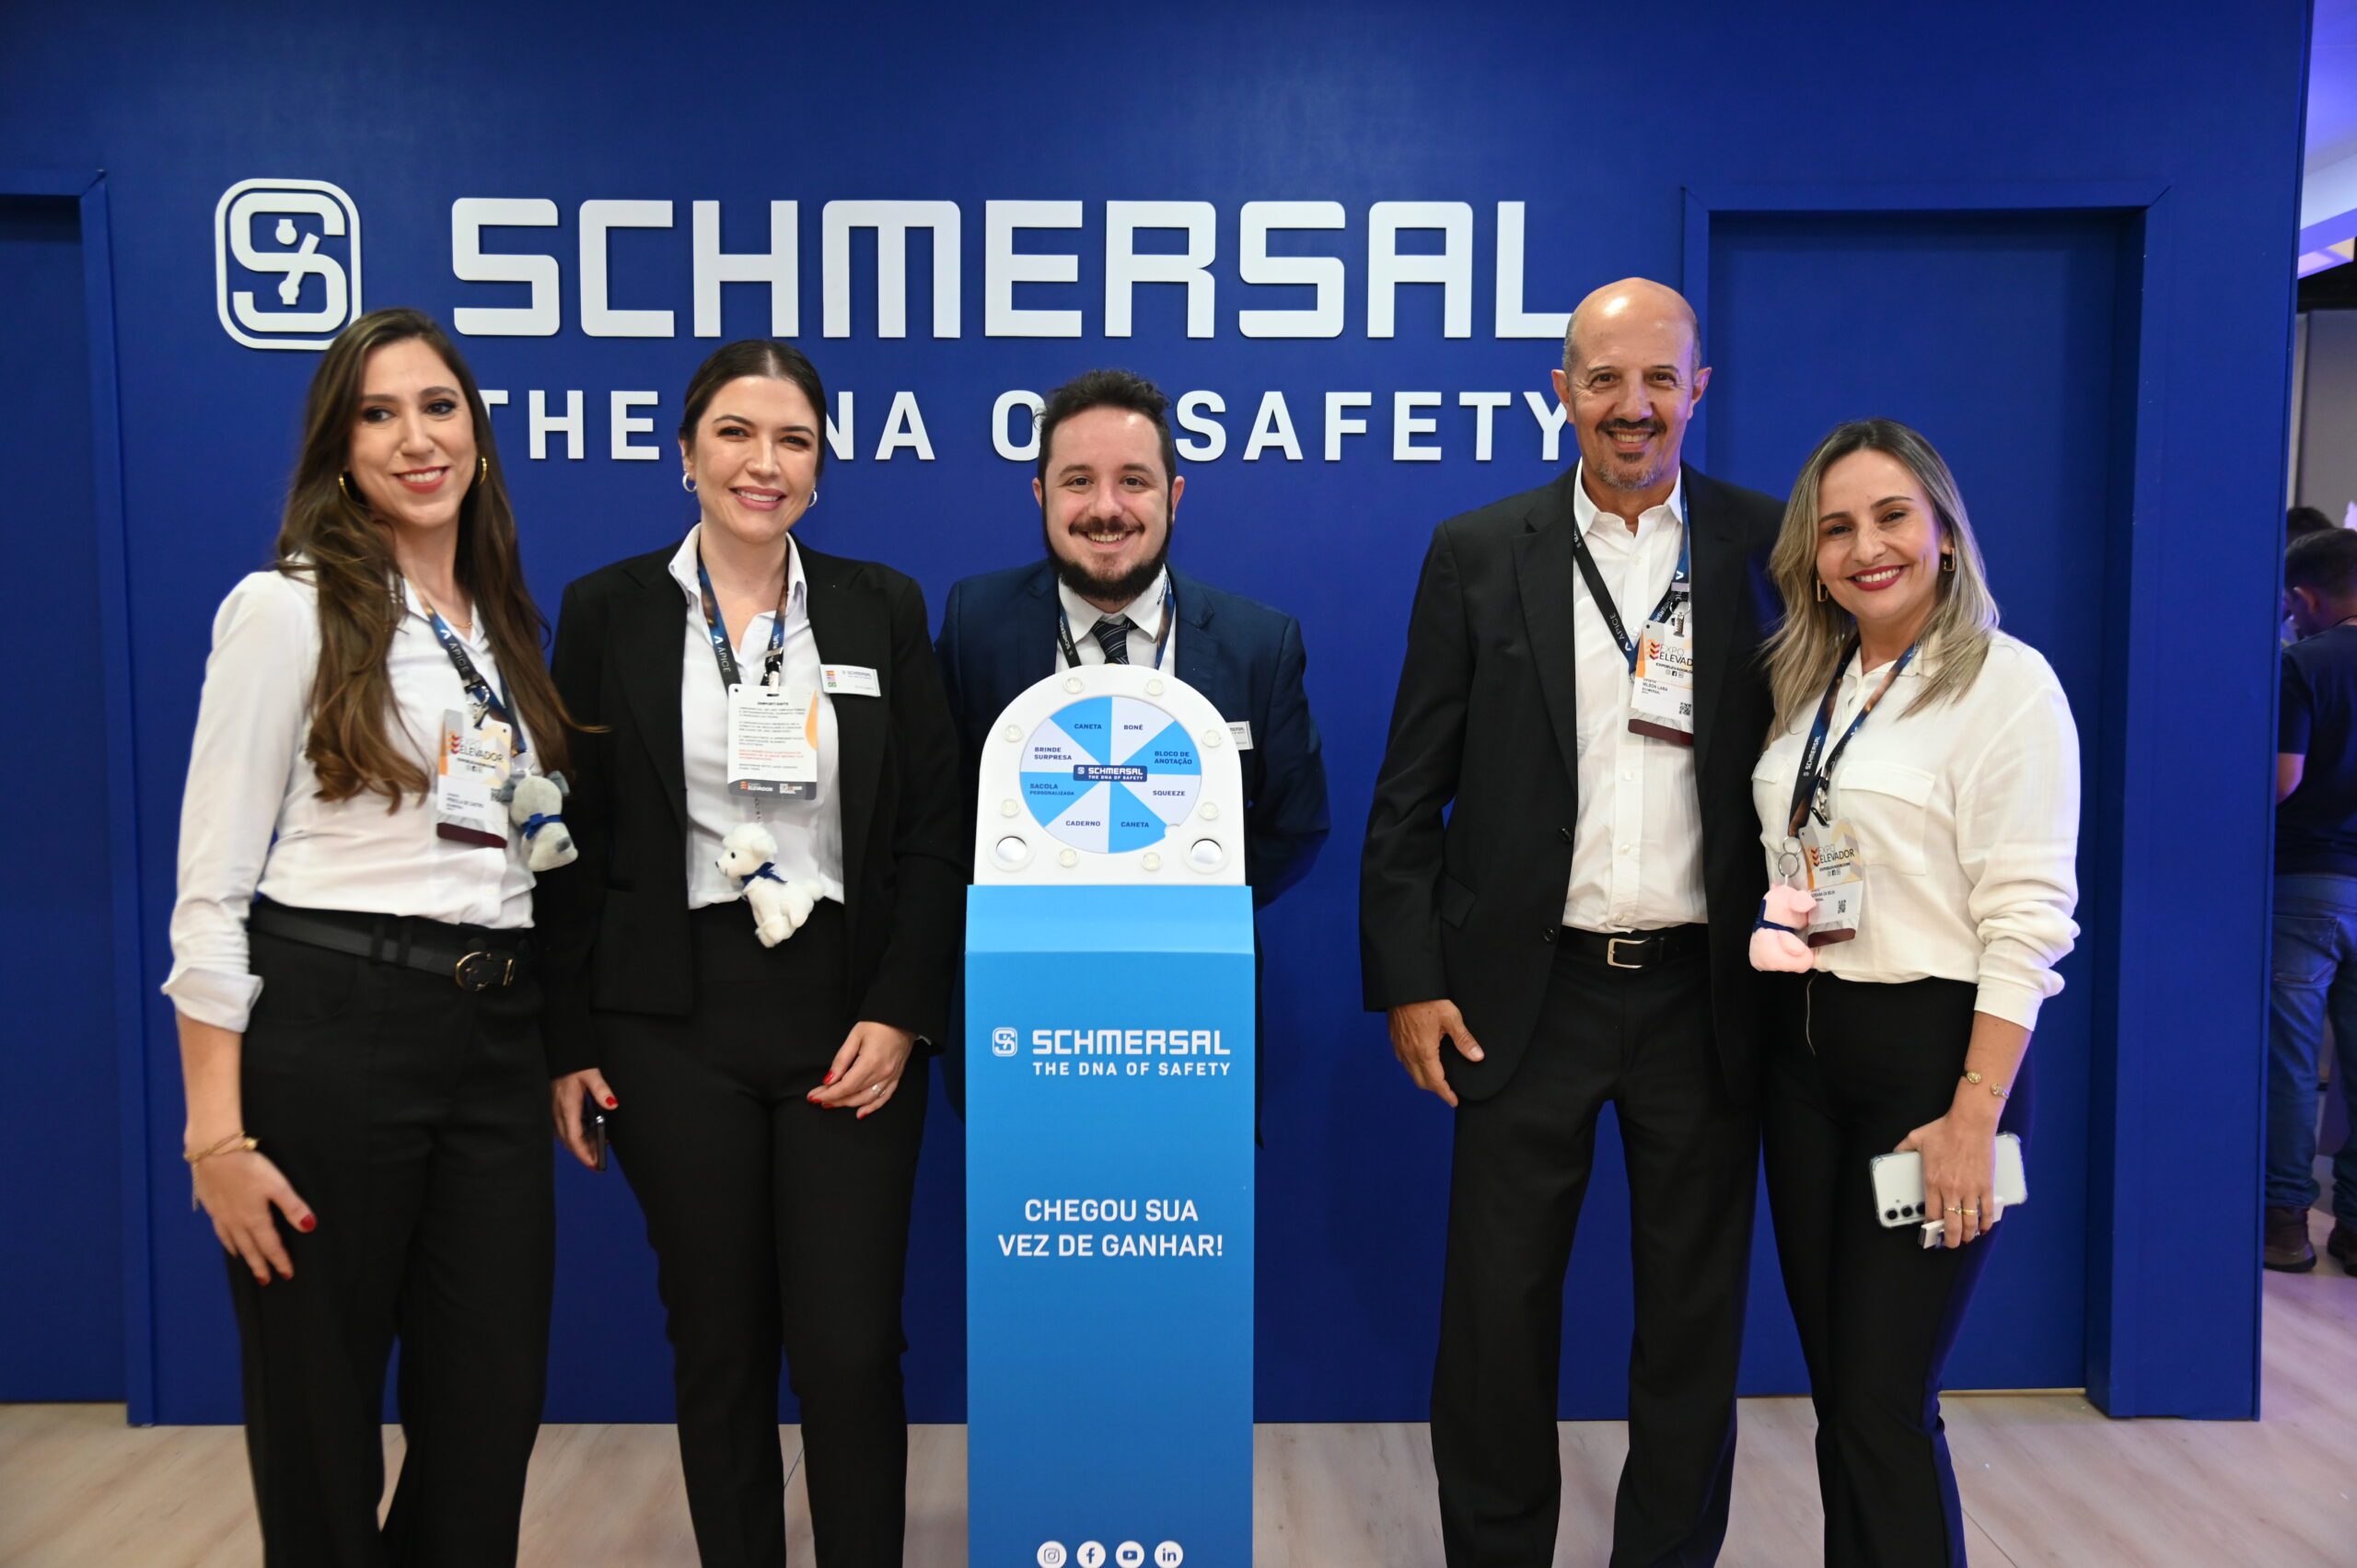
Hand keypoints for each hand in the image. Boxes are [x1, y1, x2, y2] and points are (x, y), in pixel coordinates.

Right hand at [193, 1146, 312, 1284]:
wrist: (213, 1153)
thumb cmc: (248, 1167)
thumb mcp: (277, 1185)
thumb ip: (293, 1207)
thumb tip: (309, 1227)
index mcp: (255, 1219)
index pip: (270, 1246)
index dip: (280, 1261)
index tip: (287, 1274)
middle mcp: (236, 1222)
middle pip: (250, 1249)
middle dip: (260, 1266)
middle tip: (266, 1281)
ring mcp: (221, 1216)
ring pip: (234, 1242)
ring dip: (243, 1256)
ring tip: (247, 1265)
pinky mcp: (212, 1206)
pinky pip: (220, 1232)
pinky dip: (226, 1242)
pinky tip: (228, 1241)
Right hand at [550, 1068, 618, 1168]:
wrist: (561, 1052)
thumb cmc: (575, 1063)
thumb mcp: (591, 1074)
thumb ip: (601, 1090)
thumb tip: (612, 1104)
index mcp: (567, 1107)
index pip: (574, 1138)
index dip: (583, 1153)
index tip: (594, 1163)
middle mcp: (559, 1112)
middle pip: (569, 1141)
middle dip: (583, 1153)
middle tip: (598, 1161)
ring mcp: (555, 1110)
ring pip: (565, 1136)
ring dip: (578, 1145)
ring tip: (595, 1150)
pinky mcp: (555, 1107)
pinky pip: (562, 1127)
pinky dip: (574, 1135)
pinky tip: (585, 1133)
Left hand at [809, 1021, 916, 1118]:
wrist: (902, 1018)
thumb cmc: (878, 1023)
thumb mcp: (855, 1036)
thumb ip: (841, 1060)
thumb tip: (828, 1080)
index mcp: (870, 1063)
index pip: (845, 1087)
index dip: (828, 1094)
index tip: (813, 1097)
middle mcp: (882, 1074)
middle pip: (854, 1095)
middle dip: (834, 1099)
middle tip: (818, 1099)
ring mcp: (891, 1077)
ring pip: (867, 1099)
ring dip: (848, 1104)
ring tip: (832, 1104)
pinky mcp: (896, 1076)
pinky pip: (884, 1097)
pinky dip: (872, 1107)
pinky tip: (860, 1113)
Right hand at [1387, 999, 1484, 1108]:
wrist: (1403, 986)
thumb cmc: (1426, 999)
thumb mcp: (1451, 1018)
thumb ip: (1464, 1040)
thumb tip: (1477, 1056)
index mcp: (1424, 1052)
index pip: (1435, 1082)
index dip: (1445, 1094)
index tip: (1454, 1101)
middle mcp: (1409, 1053)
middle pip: (1422, 1082)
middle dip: (1435, 1089)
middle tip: (1448, 1092)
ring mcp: (1400, 1047)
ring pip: (1411, 1073)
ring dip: (1424, 1079)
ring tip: (1436, 1079)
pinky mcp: (1395, 1040)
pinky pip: (1404, 1062)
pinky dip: (1414, 1068)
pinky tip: (1421, 1061)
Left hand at [1897, 1109, 1999, 1248]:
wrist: (1970, 1123)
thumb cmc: (1944, 1129)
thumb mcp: (1916, 1138)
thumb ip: (1902, 1149)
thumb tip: (1893, 1154)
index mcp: (1932, 1182)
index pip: (1931, 1214)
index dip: (1931, 1228)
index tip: (1931, 1233)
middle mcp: (1951, 1190)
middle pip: (1951, 1225)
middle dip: (1951, 1240)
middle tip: (1951, 1244)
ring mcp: (1970, 1190)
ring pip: (1970, 1222)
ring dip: (1968, 1235)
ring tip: (1967, 1239)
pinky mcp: (1986, 1186)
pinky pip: (1987, 1211)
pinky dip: (1986, 1223)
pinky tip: (1984, 1228)